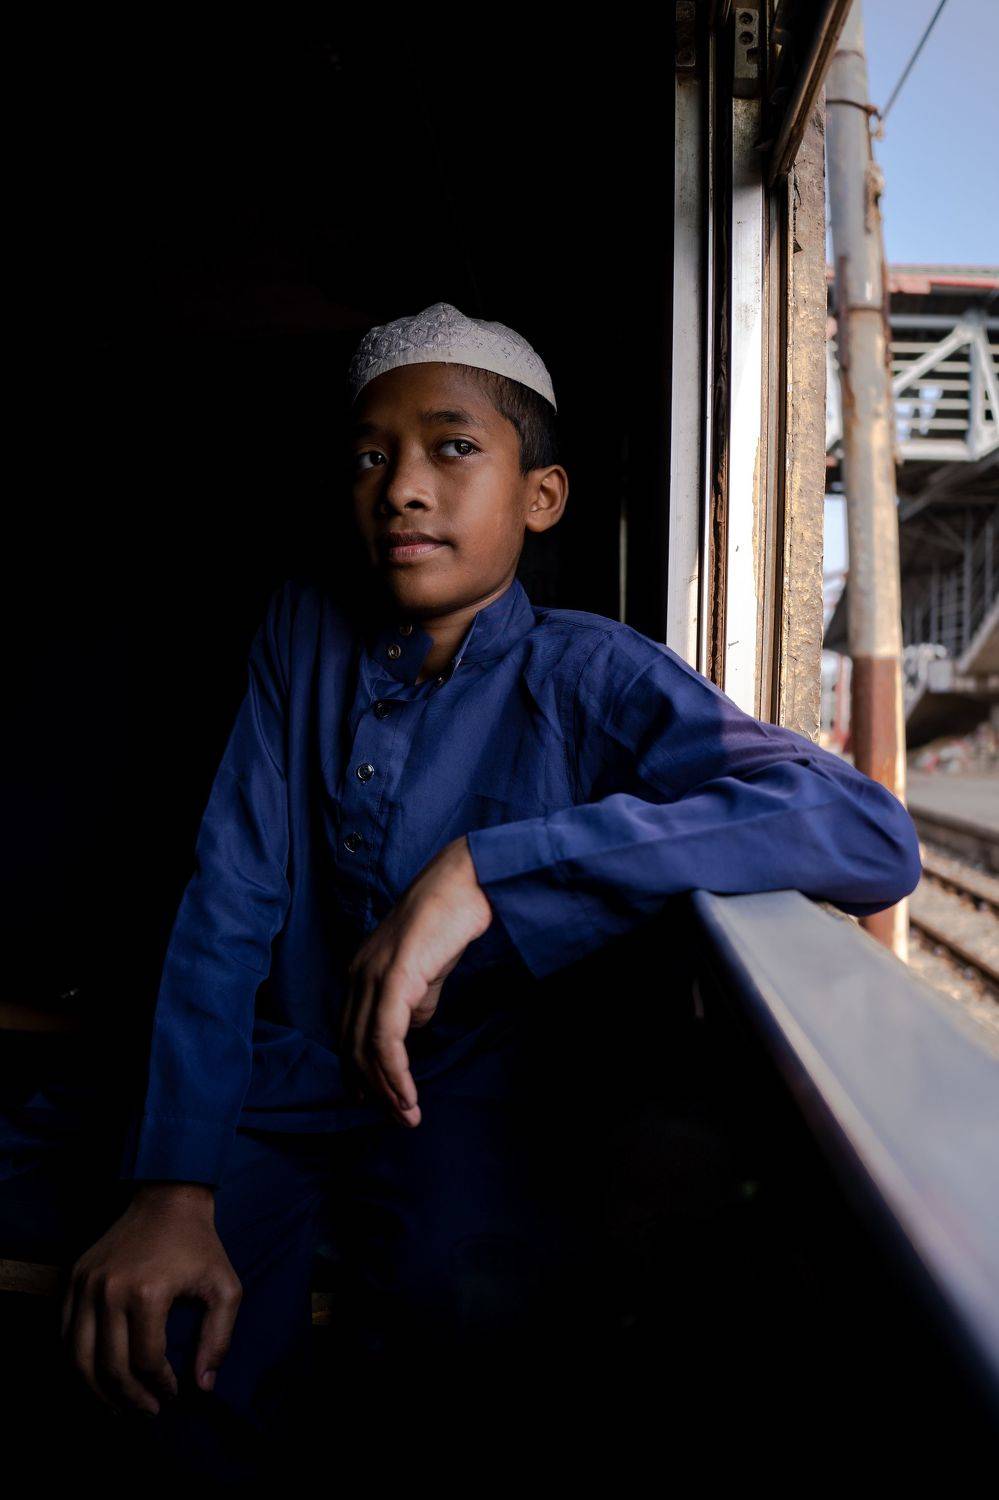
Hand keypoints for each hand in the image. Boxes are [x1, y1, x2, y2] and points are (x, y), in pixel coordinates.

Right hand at [60, 1183, 241, 1416]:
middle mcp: (109, 1290)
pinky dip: (76, 1363)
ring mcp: (86, 1284)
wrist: (167, 1199)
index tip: (173, 1394)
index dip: (160, 1386)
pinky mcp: (73, 1278)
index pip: (146, 1360)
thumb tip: (203, 1385)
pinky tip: (97, 1377)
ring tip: (118, 1406)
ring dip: (96, 1391)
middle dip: (129, 1398)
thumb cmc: (199, 1245)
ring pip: (78, 1358)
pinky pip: (64, 1333)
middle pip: (108, 1366)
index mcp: (148, 1292)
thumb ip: (218, 1338)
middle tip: (147, 1411)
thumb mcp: (225, 1287)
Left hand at [337, 834, 493, 1126]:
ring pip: (366, 1048)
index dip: (359, 1072)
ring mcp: (371, 977)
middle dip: (372, 1089)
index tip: (375, 1102)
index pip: (350, 1034)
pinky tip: (407, 1093)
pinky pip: (385, 1037)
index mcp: (360, 975)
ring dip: (387, 1089)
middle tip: (398, 1119)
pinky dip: (394, 1071)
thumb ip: (415, 1003)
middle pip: (352, 1047)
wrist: (463, 886)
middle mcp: (357, 977)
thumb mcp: (426, 973)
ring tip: (407, 1116)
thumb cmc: (448, 924)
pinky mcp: (393, 979)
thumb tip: (410, 1032)